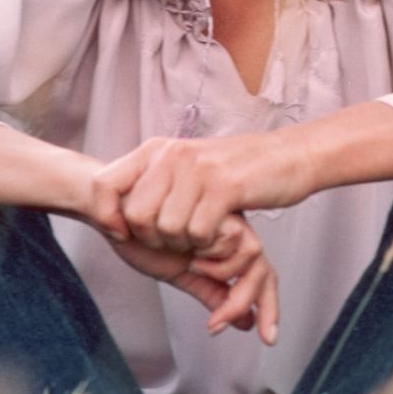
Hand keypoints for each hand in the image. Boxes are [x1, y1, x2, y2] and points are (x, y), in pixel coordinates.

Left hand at [88, 133, 310, 250]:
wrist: (289, 156)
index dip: (105, 215)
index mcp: (158, 149)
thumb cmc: (237, 170)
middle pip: (135, 215)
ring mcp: (198, 169)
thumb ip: (156, 181)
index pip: (104, 184)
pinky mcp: (224, 187)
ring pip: (167, 229)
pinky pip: (197, 232)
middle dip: (152, 239)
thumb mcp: (187, 167)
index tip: (120, 234)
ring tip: (201, 235)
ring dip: (184, 244)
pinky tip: (218, 235)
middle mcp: (173, 154)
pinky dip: (207, 244)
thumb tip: (118, 210)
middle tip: (176, 240)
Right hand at [110, 213, 278, 344]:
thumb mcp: (182, 273)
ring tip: (194, 267)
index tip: (267, 338)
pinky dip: (214, 256)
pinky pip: (233, 238)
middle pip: (262, 267)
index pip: (260, 274)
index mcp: (226, 246)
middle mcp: (231, 231)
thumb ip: (212, 292)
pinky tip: (191, 255)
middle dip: (252, 301)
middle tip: (218, 324)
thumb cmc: (142, 237)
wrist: (115, 213)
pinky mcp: (216, 204)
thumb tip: (247, 325)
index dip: (269, 305)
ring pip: (254, 253)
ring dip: (224, 272)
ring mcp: (226, 216)